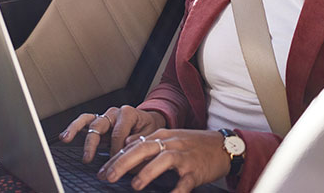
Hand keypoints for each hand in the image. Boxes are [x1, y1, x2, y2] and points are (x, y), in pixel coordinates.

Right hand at [58, 105, 165, 162]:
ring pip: (87, 120)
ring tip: (66, 138)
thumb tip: (128, 147)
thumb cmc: (148, 129)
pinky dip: (74, 128)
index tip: (117, 163)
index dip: (116, 150)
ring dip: (75, 129)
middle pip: (99, 126)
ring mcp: (104, 116)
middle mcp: (113, 113)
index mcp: (128, 113)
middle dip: (93, 144)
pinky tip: (65, 136)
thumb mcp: (150, 134)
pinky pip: (84, 122)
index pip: (118, 134)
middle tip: (87, 158)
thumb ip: (140, 139)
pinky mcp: (98, 122)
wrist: (148, 122)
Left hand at [97, 128, 230, 192]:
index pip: (134, 144)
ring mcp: (184, 157)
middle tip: (107, 176)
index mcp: (162, 136)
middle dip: (123, 162)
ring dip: (147, 172)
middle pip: (143, 148)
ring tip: (134, 185)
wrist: (222, 146)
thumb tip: (126, 143)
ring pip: (163, 160)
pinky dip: (176, 191)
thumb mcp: (169, 137)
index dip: (116, 157)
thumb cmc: (194, 144)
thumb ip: (147, 140)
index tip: (101, 170)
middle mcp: (171, 144)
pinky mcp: (195, 171)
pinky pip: (184, 182)